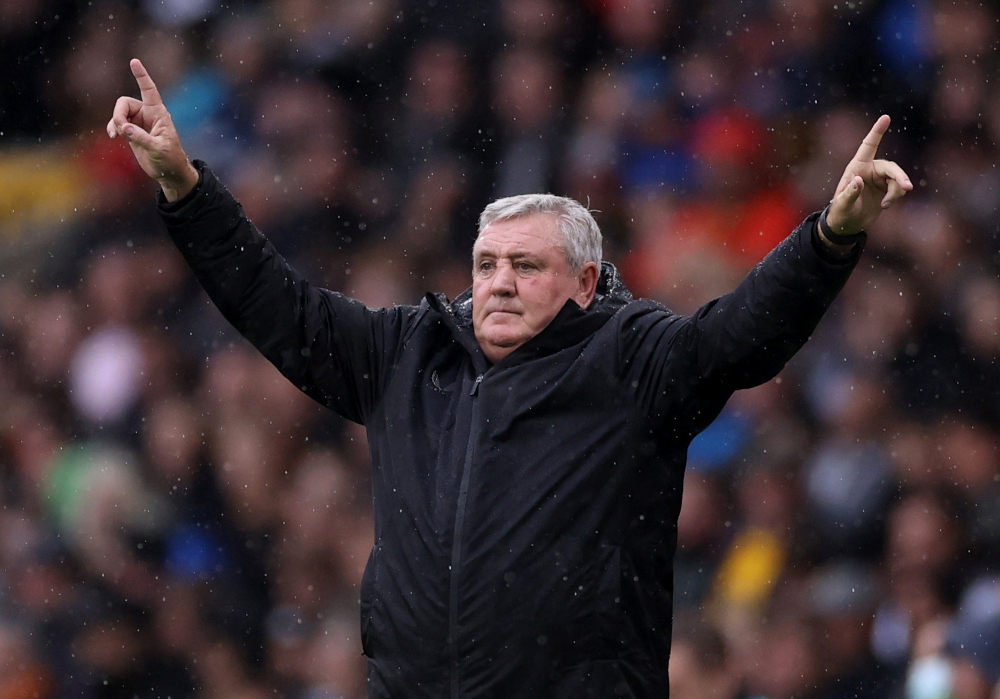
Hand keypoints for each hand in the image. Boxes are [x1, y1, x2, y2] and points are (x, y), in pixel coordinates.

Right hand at [107, 58, 199, 201]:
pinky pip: (117, 124)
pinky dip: (112, 128)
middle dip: (118, 114)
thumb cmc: (170, 159)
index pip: (149, 90)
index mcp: (158, 113)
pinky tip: (113, 136)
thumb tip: (123, 128)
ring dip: (114, 122)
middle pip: (124, 103)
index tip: (134, 61)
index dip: (141, 76)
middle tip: (120, 128)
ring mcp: (138, 123)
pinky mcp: (132, 132)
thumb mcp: (158, 149)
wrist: (169, 173)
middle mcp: (147, 115)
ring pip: (119, 113)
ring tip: (115, 135)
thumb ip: (140, 138)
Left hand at [824, 115, 912, 239]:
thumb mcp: (842, 204)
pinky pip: (899, 188)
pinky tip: (885, 205)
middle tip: (907, 187)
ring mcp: (881, 178)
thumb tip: (858, 180)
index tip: (886, 117)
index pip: (868, 146)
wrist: (848, 224)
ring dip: (897, 191)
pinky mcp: (888, 188)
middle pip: (891, 167)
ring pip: (898, 179)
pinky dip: (896, 196)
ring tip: (885, 205)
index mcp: (857, 167)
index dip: (877, 132)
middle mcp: (871, 169)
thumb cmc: (841, 212)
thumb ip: (850, 193)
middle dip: (900, 177)